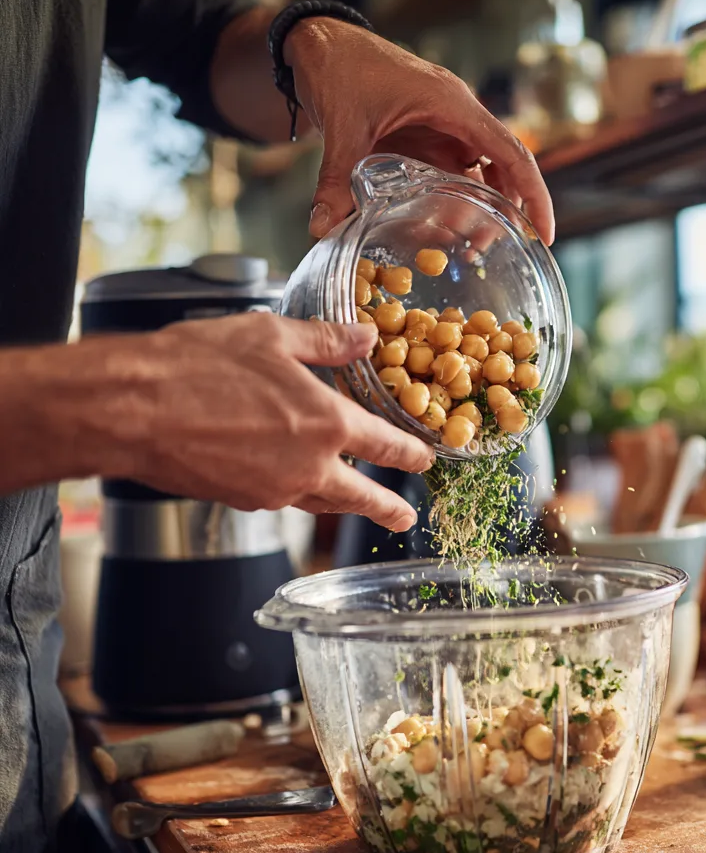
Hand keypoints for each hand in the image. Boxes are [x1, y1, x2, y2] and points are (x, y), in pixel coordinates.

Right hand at [114, 314, 431, 529]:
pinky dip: (298, 493)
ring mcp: (275, 490)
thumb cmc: (196, 365)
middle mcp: (308, 465)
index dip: (409, 452)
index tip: (425, 459)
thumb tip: (366, 336)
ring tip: (362, 508)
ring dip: (347, 506)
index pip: (383, 443)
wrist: (132, 410)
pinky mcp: (243, 501)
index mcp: (325, 422)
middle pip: (362, 495)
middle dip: (388, 507)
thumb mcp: (271, 335)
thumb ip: (327, 341)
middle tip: (406, 517)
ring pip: (323, 502)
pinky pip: (283, 499)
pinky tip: (296, 482)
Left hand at [283, 20, 554, 244]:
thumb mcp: (343, 126)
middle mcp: (457, 116)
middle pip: (503, 168)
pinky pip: (454, 172)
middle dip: (507, 211)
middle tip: (493, 251)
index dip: (534, 195)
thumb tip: (323, 228)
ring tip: (471, 247)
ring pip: (480, 173)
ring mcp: (443, 127)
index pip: (512, 153)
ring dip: (481, 208)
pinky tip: (445, 227)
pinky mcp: (427, 137)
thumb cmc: (341, 67)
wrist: (320, 44)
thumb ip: (337, 180)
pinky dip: (455, 200)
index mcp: (452, 106)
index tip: (543, 234)